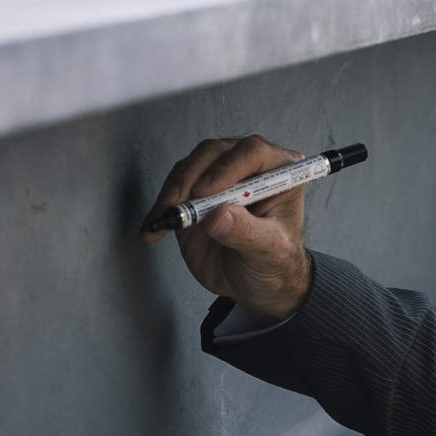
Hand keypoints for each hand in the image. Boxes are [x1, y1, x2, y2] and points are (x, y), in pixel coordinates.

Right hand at [142, 135, 313, 321]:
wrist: (256, 283)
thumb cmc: (275, 263)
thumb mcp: (271, 252)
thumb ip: (247, 233)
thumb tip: (219, 216)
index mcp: (279, 174)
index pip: (254, 152)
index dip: (228, 167)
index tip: (207, 191)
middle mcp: (249, 169)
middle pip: (215, 153)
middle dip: (192, 176)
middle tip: (179, 203)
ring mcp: (219, 179)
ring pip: (190, 167)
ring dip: (173, 191)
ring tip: (167, 218)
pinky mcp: (195, 195)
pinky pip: (173, 190)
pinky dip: (161, 207)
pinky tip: (157, 226)